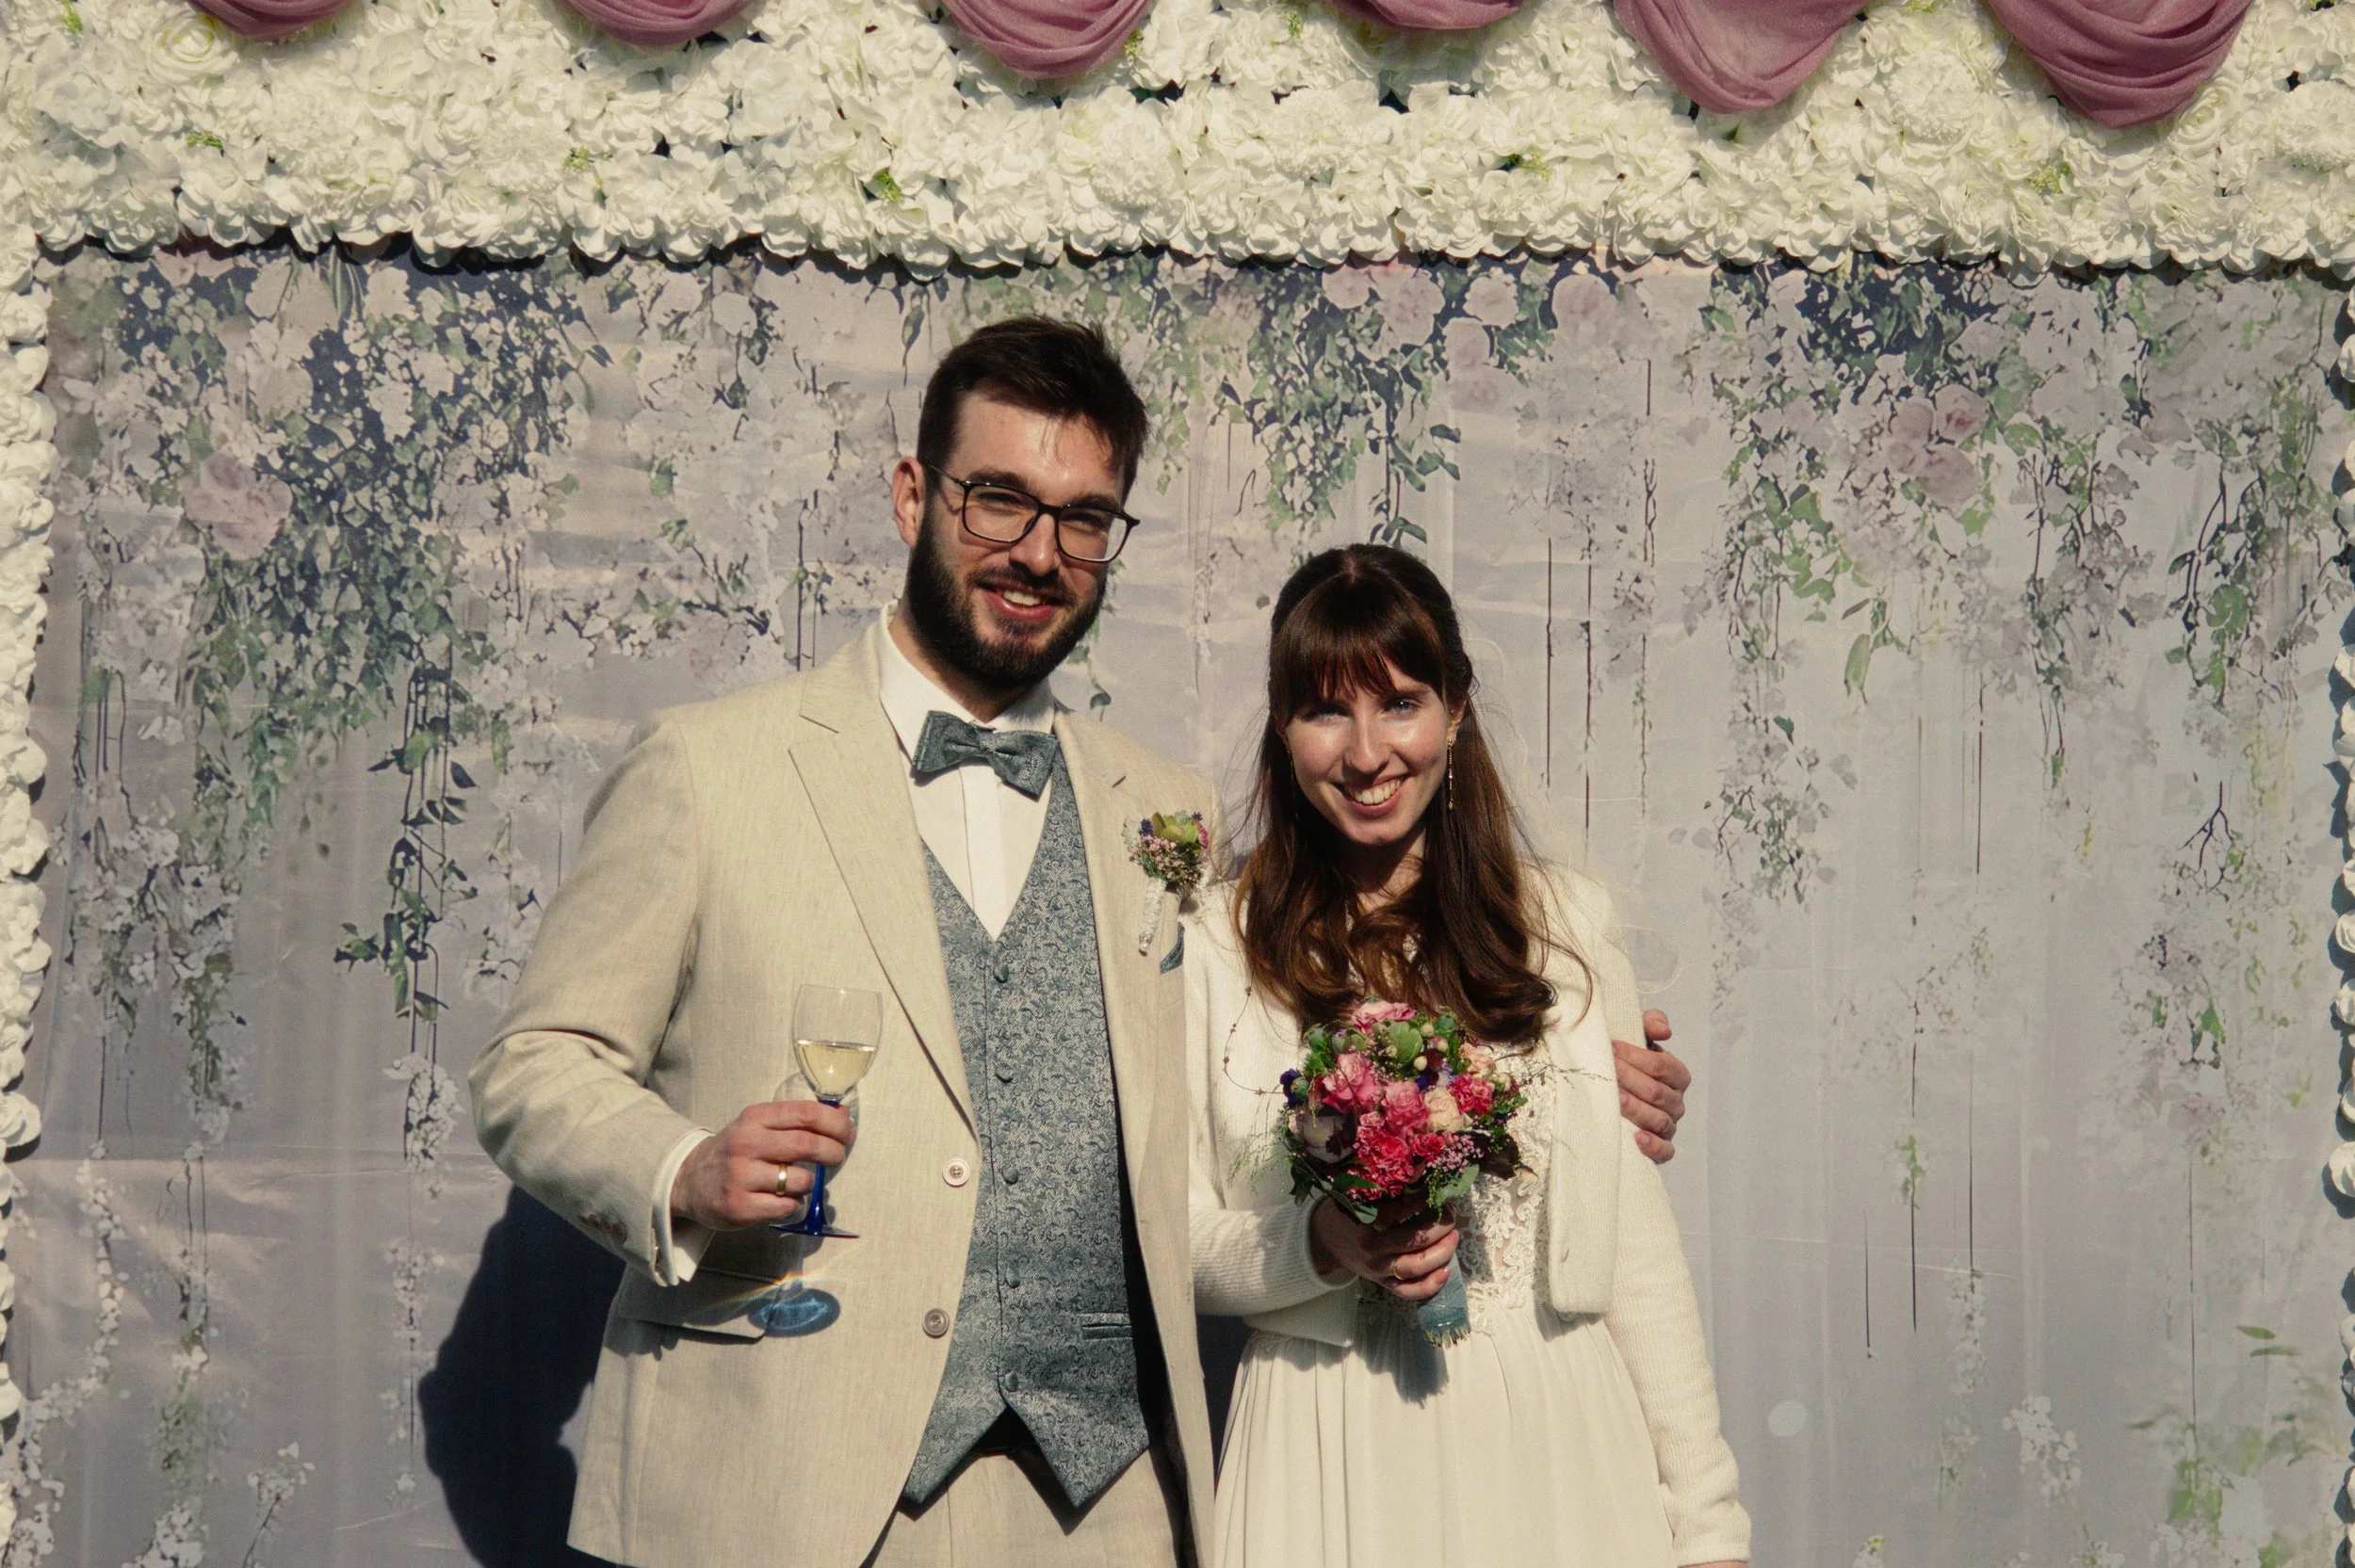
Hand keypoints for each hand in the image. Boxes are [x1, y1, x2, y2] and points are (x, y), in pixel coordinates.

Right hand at [670, 1100, 855, 1230]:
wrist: (688, 1180)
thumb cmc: (734, 1151)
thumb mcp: (756, 1125)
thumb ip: (794, 1121)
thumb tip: (843, 1117)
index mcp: (755, 1118)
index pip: (806, 1113)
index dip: (835, 1123)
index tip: (848, 1133)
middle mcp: (746, 1144)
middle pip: (807, 1144)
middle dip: (833, 1152)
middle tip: (837, 1157)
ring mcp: (741, 1176)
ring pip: (800, 1181)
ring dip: (809, 1184)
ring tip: (797, 1183)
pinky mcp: (740, 1206)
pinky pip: (788, 1207)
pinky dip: (795, 1205)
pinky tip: (782, 1200)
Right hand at [1306, 1196, 1458, 1303]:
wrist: (1326, 1242)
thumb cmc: (1346, 1212)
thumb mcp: (1357, 1194)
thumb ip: (1383, 1187)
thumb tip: (1421, 1171)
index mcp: (1364, 1222)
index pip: (1401, 1210)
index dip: (1424, 1199)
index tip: (1437, 1190)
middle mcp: (1373, 1248)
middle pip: (1414, 1241)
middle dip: (1440, 1227)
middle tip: (1451, 1214)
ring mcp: (1378, 1270)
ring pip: (1416, 1267)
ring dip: (1442, 1252)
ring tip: (1454, 1236)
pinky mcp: (1383, 1283)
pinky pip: (1409, 1291)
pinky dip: (1430, 1286)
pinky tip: (1446, 1271)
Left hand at [1614, 1007, 1691, 1164]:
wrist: (1610, 1090)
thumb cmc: (1625, 1061)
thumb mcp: (1637, 1036)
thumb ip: (1651, 1023)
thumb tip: (1664, 1031)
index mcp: (1676, 1074)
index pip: (1662, 1066)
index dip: (1637, 1056)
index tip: (1611, 1047)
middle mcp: (1675, 1101)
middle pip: (1657, 1092)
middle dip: (1630, 1079)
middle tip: (1606, 1070)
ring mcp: (1669, 1125)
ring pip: (1658, 1119)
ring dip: (1635, 1108)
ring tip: (1614, 1098)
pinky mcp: (1661, 1148)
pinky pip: (1665, 1151)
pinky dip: (1653, 1146)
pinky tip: (1636, 1138)